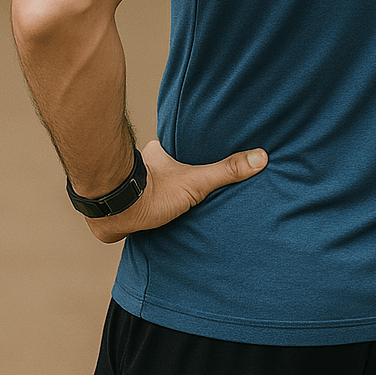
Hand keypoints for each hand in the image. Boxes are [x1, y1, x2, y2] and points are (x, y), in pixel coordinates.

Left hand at [84, 139, 267, 242]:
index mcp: (159, 152)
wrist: (115, 213)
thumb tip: (260, 157)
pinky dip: (146, 215)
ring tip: (178, 210)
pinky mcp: (123, 209)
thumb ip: (226, 171)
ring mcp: (131, 188)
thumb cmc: (152, 193)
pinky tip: (155, 225)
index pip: (179, 149)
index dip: (190, 153)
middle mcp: (143, 166)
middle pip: (165, 169)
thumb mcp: (196, 181)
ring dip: (159, 198)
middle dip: (176, 178)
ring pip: (150, 189)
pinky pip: (139, 208)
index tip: (202, 157)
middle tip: (193, 187)